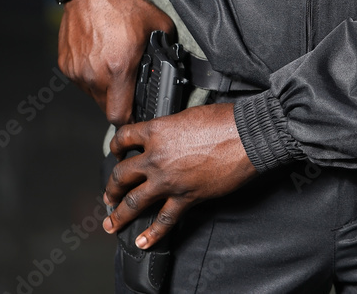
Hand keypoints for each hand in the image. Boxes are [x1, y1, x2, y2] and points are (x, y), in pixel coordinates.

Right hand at [56, 0, 173, 125]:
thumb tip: (171, 63)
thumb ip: (166, 49)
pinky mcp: (66, 64)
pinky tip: (99, 56)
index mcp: (118, 69)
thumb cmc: (123, 4)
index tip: (136, 112)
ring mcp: (77, 70)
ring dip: (104, 89)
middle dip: (119, 102)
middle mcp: (94, 74)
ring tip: (113, 66)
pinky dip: (90, 76)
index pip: (120, 115)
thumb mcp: (158, 25)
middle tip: (128, 86)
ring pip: (93, 95)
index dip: (130, 117)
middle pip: (106, 108)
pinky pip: (81, 80)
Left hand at [102, 102, 258, 247]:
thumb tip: (168, 136)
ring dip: (119, 215)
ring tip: (112, 223)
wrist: (247, 136)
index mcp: (156, 131)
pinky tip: (143, 241)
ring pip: (134, 201)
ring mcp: (169, 180)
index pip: (123, 139)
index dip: (116, 147)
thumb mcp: (188, 116)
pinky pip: (164, 220)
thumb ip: (170, 129)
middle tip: (109, 196)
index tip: (115, 154)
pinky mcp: (186, 197)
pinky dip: (152, 234)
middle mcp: (157, 156)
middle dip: (112, 188)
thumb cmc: (224, 121)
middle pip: (121, 175)